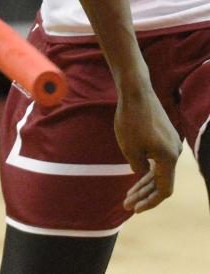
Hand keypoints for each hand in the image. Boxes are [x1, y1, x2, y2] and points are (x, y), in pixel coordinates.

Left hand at [115, 89, 180, 212]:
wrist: (136, 92)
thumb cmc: (130, 120)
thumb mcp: (129, 149)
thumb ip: (138, 167)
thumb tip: (143, 175)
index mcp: (169, 158)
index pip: (163, 190)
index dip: (150, 202)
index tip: (134, 209)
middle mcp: (175, 152)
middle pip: (161, 182)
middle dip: (143, 195)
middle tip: (126, 204)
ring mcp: (172, 144)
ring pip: (159, 171)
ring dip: (144, 183)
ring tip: (127, 195)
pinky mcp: (166, 137)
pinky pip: (158, 159)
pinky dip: (147, 169)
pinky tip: (137, 176)